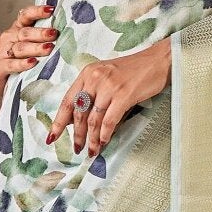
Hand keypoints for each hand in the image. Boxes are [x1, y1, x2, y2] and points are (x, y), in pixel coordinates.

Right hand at [0, 1, 58, 96]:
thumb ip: (43, 37)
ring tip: (49, 48)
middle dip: (41, 33)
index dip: (37, 11)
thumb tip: (67, 31)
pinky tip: (32, 62)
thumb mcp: (29, 44)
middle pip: (25, 33)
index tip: (51, 9)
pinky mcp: (0, 66)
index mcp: (18, 28)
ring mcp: (4, 51)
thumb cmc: (18, 57)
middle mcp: (10, 37)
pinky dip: (22, 64)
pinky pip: (12, 64)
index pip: (26, 15)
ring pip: (20, 48)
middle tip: (54, 33)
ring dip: (36, 48)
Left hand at [45, 38, 172, 158]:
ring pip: (93, 119)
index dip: (58, 122)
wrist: (159, 61)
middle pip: (79, 113)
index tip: (52, 137)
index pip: (67, 101)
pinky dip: (105, 134)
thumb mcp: (107, 76)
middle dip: (77, 135)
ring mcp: (109, 86)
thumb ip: (92, 93)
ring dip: (91, 139)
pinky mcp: (123, 95)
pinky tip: (104, 142)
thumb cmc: (134, 70)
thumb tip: (77, 119)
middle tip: (78, 148)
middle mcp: (95, 78)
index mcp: (87, 73)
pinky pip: (109, 120)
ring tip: (92, 151)